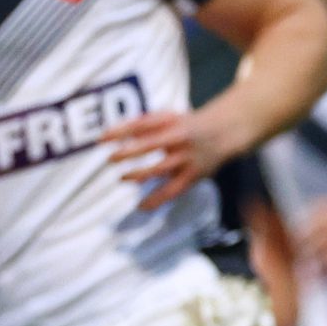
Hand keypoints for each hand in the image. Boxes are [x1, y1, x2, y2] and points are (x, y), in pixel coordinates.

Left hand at [105, 106, 237, 209]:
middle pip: (151, 144)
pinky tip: (141, 207)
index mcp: (171, 122)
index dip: (121, 131)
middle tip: (111, 159)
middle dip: (129, 152)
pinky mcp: (193, 175)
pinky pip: (173, 190)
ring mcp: (187, 158)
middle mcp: (179, 139)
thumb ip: (142, 124)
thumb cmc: (186, 125)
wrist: (224, 133)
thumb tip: (112, 135)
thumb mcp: (167, 118)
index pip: (141, 124)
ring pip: (161, 168)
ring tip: (122, 178)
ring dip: (139, 174)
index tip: (102, 138)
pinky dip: (157, 199)